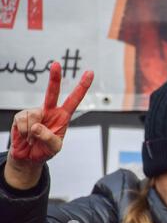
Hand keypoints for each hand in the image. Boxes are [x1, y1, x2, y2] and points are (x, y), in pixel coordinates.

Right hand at [5, 62, 93, 189]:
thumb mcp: (54, 148)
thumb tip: (37, 126)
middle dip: (54, 78)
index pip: (74, 99)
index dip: (82, 86)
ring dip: (32, 131)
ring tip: (33, 139)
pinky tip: (25, 137)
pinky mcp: (21, 116)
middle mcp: (50, 111)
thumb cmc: (45, 150)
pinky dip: (23, 132)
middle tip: (56, 64)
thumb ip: (49, 138)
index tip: (90, 73)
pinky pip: (22, 121)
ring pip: (34, 114)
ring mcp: (35, 112)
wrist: (28, 158)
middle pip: (53, 92)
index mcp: (63, 116)